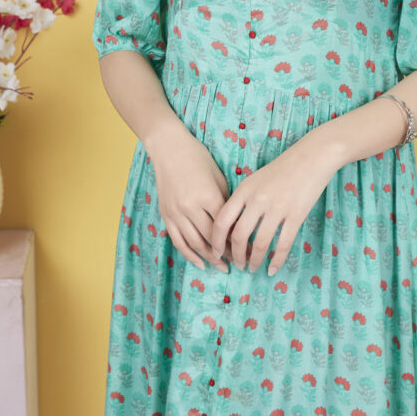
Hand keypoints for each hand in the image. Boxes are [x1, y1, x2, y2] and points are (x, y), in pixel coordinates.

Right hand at [146, 122, 241, 271]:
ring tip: (223, 267)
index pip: (226, 226)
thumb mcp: (218, 177)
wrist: (169, 149)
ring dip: (210, 258)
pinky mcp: (166, 215)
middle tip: (240, 262)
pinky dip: (190, 255)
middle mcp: (191, 207)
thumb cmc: (198, 158)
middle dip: (227, 253)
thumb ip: (225, 201)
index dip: (238, 240)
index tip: (250, 249)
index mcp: (208, 196)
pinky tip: (201, 264)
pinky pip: (178, 241)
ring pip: (195, 244)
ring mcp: (176, 213)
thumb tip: (236, 224)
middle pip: (212, 238)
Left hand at [209, 134, 338, 276]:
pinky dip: (276, 260)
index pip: (222, 220)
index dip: (216, 240)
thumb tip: (232, 226)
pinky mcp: (296, 215)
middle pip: (238, 235)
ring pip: (259, 243)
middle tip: (237, 265)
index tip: (216, 252)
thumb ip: (244, 199)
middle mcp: (258, 199)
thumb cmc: (284, 167)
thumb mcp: (257, 179)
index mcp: (245, 189)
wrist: (313, 156)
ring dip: (254, 260)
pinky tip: (272, 269)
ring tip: (252, 268)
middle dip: (235, 255)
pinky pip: (283, 244)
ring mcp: (278, 207)